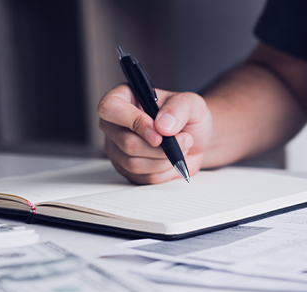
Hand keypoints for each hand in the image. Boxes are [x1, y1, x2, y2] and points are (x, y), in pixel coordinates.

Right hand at [97, 84, 212, 183]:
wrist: (196, 139)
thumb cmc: (188, 117)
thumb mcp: (191, 103)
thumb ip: (178, 108)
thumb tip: (162, 125)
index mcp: (123, 98)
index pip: (110, 109)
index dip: (135, 123)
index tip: (159, 133)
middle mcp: (115, 124)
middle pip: (127, 143)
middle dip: (161, 148)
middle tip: (183, 139)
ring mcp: (118, 148)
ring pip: (135, 164)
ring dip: (165, 160)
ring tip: (180, 148)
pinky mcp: (127, 169)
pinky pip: (144, 178)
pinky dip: (165, 172)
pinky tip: (173, 160)